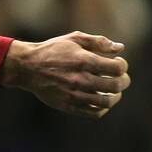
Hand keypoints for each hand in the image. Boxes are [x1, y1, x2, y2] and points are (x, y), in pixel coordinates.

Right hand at [0, 31, 129, 118]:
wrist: (27, 67)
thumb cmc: (53, 50)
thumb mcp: (74, 39)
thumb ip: (98, 42)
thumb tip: (120, 48)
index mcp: (83, 61)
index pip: (117, 68)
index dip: (122, 65)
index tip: (118, 63)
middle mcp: (80, 79)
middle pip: (115, 86)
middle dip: (123, 81)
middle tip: (121, 78)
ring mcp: (74, 94)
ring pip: (106, 102)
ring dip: (115, 96)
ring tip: (114, 91)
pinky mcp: (68, 106)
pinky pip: (93, 113)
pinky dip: (103, 108)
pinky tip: (101, 100)